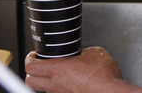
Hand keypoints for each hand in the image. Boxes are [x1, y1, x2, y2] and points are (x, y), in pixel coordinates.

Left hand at [25, 47, 141, 92]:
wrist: (111, 92)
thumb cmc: (103, 76)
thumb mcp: (93, 52)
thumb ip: (82, 52)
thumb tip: (81, 54)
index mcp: (58, 69)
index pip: (31, 66)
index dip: (29, 58)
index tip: (33, 54)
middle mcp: (56, 84)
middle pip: (30, 81)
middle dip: (31, 71)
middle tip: (38, 63)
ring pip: (43, 89)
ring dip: (44, 80)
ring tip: (53, 71)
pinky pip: (57, 92)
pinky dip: (58, 86)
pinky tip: (68, 80)